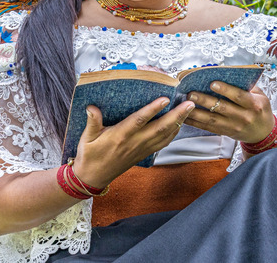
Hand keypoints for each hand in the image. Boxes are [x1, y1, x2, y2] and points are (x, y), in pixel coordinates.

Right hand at [72, 98, 194, 188]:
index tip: (165, 99)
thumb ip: (92, 122)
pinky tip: (179, 125)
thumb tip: (92, 107)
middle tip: (189, 104)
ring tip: (189, 111)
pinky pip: (162, 143)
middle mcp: (134, 143)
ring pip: (165, 136)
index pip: (139, 121)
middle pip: (160, 128)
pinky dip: (173, 134)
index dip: (153, 109)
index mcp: (120, 136)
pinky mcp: (144, 154)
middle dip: (177, 115)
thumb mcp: (86, 138)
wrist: (93, 178)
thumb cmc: (89, 156)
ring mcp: (141, 149)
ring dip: (179, 123)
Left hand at [185, 82, 275, 143]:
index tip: (212, 83)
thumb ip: (247, 86)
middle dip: (205, 100)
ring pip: (213, 120)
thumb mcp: (260, 96)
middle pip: (222, 108)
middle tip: (191, 93)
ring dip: (197, 112)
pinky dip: (196, 123)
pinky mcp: (225, 133)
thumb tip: (228, 74)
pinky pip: (209, 128)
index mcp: (254, 105)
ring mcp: (234, 126)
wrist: (263, 133)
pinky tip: (186, 117)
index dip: (226, 90)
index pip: (239, 96)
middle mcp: (244, 117)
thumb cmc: (260, 110)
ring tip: (185, 104)